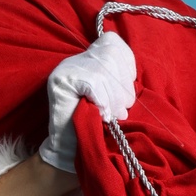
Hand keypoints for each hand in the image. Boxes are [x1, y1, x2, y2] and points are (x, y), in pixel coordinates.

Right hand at [38, 33, 137, 170]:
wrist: (70, 152)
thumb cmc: (95, 128)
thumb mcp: (113, 99)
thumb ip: (120, 82)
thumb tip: (134, 79)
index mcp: (90, 59)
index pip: (112, 43)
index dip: (127, 63)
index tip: (127, 89)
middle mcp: (77, 59)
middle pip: (110, 55)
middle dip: (123, 86)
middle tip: (122, 111)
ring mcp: (67, 69)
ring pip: (102, 70)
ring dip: (114, 97)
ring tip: (114, 116)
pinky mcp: (61, 81)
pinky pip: (92, 82)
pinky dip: (102, 100)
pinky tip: (101, 115)